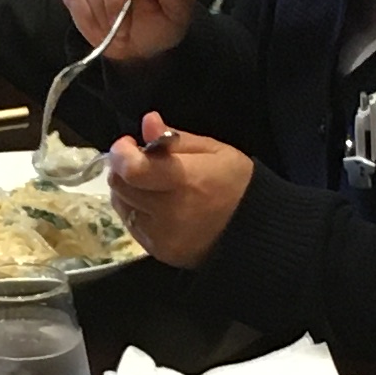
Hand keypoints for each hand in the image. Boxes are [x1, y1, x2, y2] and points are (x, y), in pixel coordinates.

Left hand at [103, 114, 250, 267]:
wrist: (255, 232)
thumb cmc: (237, 184)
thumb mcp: (215, 151)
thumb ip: (177, 139)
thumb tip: (148, 122)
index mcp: (185, 180)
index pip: (133, 169)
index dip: (122, 153)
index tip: (129, 143)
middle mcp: (169, 211)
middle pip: (120, 186)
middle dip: (121, 168)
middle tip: (138, 161)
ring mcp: (162, 235)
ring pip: (122, 206)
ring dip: (127, 190)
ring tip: (148, 183)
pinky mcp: (159, 251)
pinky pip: (132, 225)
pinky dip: (136, 210)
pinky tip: (155, 204)